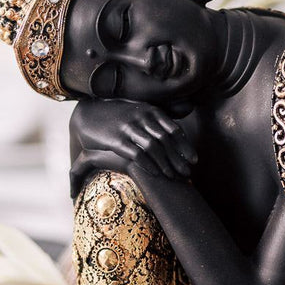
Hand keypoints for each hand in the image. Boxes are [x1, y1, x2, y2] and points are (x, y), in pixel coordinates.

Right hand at [70, 99, 195, 179]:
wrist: (90, 114)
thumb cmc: (121, 114)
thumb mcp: (143, 109)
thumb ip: (164, 111)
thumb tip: (189, 107)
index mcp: (151, 110)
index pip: (174, 130)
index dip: (185, 146)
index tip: (194, 160)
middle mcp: (142, 117)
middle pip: (166, 141)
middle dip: (178, 159)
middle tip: (187, 173)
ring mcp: (128, 127)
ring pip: (153, 147)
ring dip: (165, 164)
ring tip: (173, 177)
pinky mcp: (116, 139)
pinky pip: (136, 153)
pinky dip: (148, 164)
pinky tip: (155, 174)